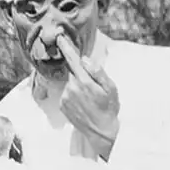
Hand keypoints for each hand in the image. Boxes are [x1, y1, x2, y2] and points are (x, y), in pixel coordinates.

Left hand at [56, 34, 119, 159]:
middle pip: (73, 72)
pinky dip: (74, 95)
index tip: (59, 37)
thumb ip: (97, 71)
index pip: (73, 60)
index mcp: (84, 82)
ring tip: (90, 99)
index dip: (66, 47)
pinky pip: (67, 93)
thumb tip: (85, 59)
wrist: (101, 131)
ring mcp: (65, 97)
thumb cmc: (109, 108)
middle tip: (94, 87)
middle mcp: (71, 88)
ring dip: (78, 86)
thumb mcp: (110, 88)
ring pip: (71, 83)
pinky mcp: (62, 105)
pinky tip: (84, 104)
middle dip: (82, 75)